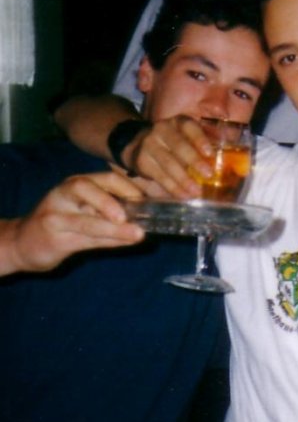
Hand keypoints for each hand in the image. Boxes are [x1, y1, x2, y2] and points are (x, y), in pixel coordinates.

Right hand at [4, 172, 144, 273]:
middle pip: (85, 187)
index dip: (130, 187)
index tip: (150, 201)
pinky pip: (83, 239)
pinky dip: (108, 241)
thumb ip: (113, 212)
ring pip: (86, 220)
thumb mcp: (87, 212)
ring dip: (115, 228)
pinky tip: (125, 243)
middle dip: (110, 200)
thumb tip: (148, 217)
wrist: (23, 243)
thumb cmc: (62, 225)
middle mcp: (64, 194)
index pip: (106, 178)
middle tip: (131, 215)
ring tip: (137, 234)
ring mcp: (55, 216)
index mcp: (77, 184)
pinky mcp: (53, 238)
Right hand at [122, 115, 214, 198]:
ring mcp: (150, 144)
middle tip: (209, 175)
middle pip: (179, 146)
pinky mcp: (142, 161)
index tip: (210, 153)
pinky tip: (184, 195)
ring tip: (197, 191)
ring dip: (184, 179)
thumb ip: (209, 141)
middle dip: (194, 161)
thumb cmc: (176, 142)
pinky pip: (159, 175)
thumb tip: (235, 151)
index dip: (199, 139)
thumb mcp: (189, 136)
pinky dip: (173, 187)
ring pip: (168, 163)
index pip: (189, 127)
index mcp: (179, 122)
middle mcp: (162, 130)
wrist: (141, 143)